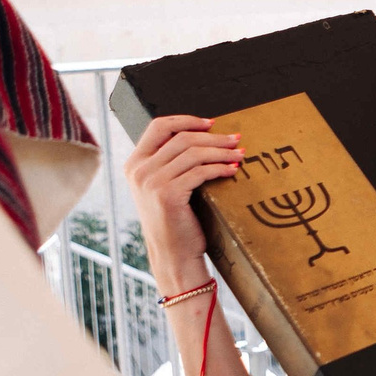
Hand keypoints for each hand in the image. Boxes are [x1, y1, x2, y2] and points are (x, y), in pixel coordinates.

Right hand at [123, 115, 242, 290]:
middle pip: (182, 137)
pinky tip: (232, 170)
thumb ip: (171, 162)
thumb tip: (204, 136)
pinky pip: (200, 171)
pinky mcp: (167, 194)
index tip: (212, 123)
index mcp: (135, 163)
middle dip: (214, 137)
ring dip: (222, 151)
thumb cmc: (175, 220)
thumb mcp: (164, 186)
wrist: (173, 254)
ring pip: (194, 152)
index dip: (187, 120)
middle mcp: (139, 170)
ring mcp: (150, 182)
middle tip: (236, 140)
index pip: (159, 126)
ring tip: (240, 154)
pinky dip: (220, 168)